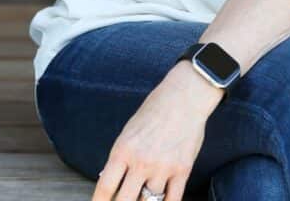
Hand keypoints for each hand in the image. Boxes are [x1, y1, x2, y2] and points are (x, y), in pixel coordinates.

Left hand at [92, 64, 223, 200]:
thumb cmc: (154, 110)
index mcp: (123, 149)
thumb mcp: (129, 131)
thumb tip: (113, 181)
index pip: (106, 187)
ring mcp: (162, 168)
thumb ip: (122, 156)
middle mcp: (141, 162)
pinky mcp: (182, 171)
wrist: (183, 97)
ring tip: (143, 196)